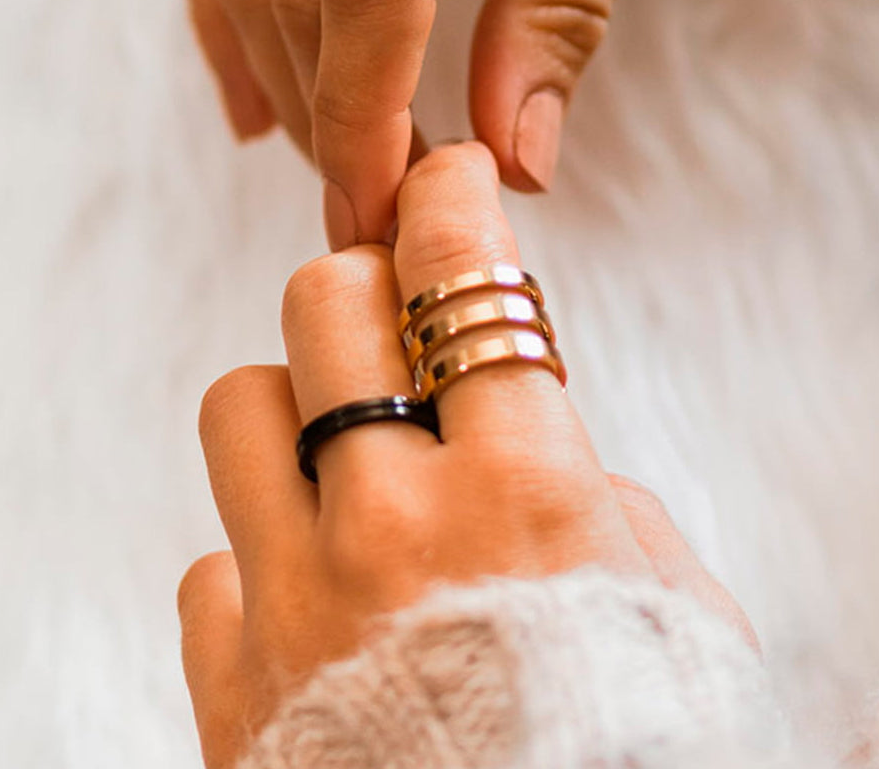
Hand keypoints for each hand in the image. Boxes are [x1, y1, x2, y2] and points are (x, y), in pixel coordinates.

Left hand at [178, 144, 752, 765]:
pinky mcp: (231, 688)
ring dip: (289, 409)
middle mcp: (395, 522)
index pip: (466, 279)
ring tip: (340, 462)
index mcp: (525, 494)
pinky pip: (207, 566)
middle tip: (391, 325)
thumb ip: (600, 506)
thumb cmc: (636, 757)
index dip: (450, 197)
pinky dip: (255, 566)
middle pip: (320, 301)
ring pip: (235, 403)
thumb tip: (548, 450)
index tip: (443, 169)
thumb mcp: (671, 618)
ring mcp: (296, 602)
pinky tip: (312, 612)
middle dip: (358, 288)